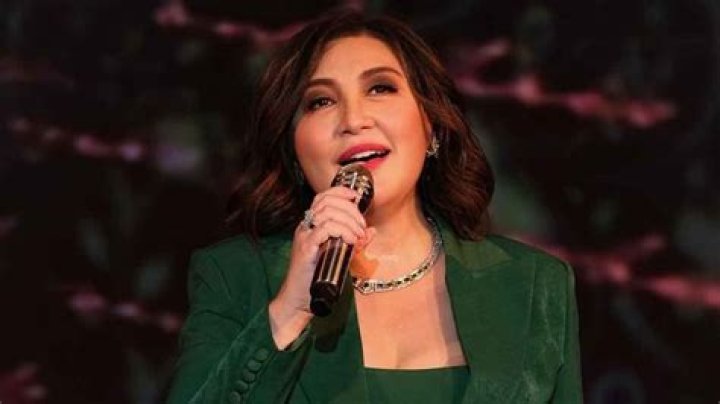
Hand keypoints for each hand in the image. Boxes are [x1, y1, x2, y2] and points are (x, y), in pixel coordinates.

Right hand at [269, 186, 374, 348]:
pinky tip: (350, 241)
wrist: (299, 300)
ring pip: (327, 213)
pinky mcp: (306, 249)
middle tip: (361, 226)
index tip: (356, 196)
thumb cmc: (317, 279)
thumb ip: (355, 243)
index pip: (322, 197)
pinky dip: (341, 231)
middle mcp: (306, 227)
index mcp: (311, 226)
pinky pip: (324, 230)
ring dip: (348, 221)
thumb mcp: (341, 256)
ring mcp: (304, 237)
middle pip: (327, 202)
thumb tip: (371, 232)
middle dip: (350, 209)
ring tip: (357, 235)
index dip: (340, 192)